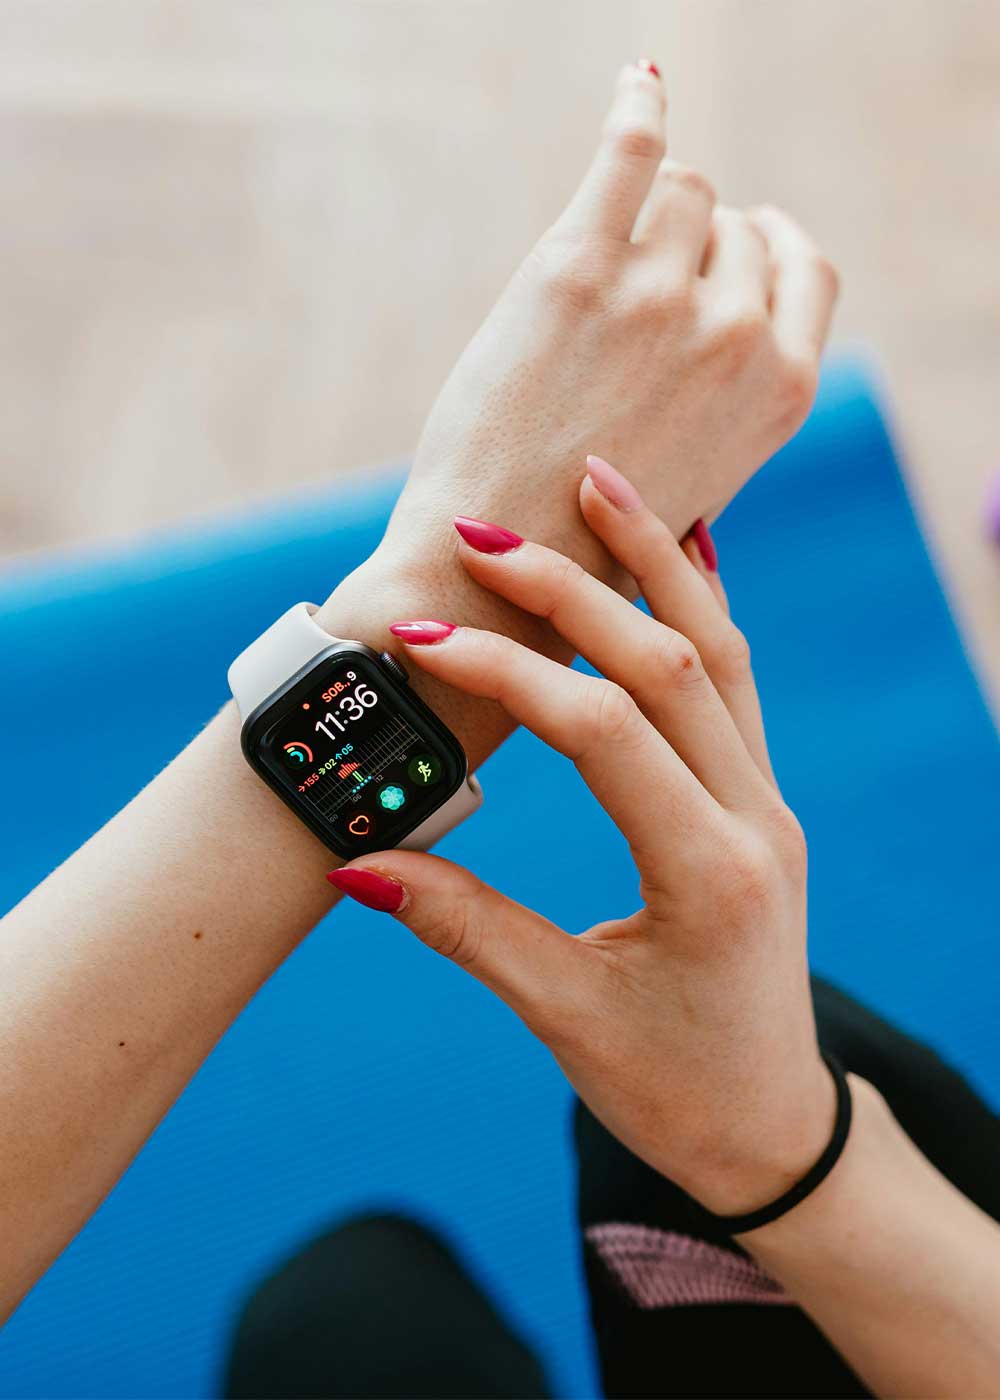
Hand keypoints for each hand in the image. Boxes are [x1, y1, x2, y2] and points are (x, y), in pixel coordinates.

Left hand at [321, 63, 836, 761]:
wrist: (500, 563)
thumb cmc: (588, 534)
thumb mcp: (701, 481)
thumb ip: (729, 404)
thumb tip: (736, 339)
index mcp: (782, 390)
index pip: (806, 268)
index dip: (765, 250)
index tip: (736, 243)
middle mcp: (740, 334)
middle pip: (731, 225)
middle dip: (688, 246)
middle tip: (632, 293)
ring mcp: (662, 294)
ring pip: (679, 189)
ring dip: (644, 214)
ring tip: (601, 262)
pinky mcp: (579, 268)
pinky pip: (630, 151)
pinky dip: (638, 106)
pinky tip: (640, 85)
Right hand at [327, 457, 833, 1216]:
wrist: (771, 1124)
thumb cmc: (672, 1086)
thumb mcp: (563, 1014)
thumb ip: (465, 928)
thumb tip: (357, 864)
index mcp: (707, 873)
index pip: (599, 732)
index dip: (505, 673)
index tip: (419, 641)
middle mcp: (753, 819)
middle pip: (669, 663)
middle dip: (573, 587)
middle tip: (490, 530)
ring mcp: (767, 803)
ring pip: (721, 652)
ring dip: (657, 563)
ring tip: (601, 482)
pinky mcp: (759, 801)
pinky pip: (738, 681)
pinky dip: (701, 608)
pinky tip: (677, 550)